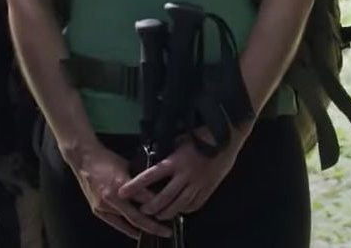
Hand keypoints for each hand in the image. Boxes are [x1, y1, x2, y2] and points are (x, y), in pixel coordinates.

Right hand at [71, 143, 169, 238]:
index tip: (171, 210)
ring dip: (142, 228)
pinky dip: (128, 230)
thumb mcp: (128, 165)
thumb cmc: (107, 159)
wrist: (84, 160)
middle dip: (153, 226)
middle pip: (137, 217)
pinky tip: (138, 233)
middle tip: (166, 232)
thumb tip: (154, 187)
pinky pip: (116, 224)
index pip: (144, 199)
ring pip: (127, 222)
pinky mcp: (97, 210)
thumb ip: (139, 179)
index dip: (159, 206)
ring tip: (155, 231)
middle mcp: (111, 198)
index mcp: (121, 183)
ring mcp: (103, 206)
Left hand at [119, 129, 244, 221]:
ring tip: (159, 215)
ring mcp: (198, 183)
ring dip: (167, 212)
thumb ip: (169, 149)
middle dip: (151, 207)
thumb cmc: (203, 135)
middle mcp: (185, 174)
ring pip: (179, 205)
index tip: (122, 192)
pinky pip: (195, 204)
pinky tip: (180, 209)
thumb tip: (155, 153)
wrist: (228, 138)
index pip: (151, 175)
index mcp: (176, 161)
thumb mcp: (182, 139)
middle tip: (143, 211)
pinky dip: (185, 209)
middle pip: (164, 198)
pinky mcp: (208, 188)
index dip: (135, 185)